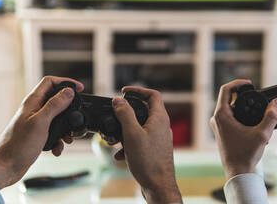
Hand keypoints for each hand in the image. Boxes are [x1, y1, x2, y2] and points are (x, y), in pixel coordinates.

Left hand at [0, 76, 83, 188]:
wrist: (6, 167)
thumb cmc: (18, 145)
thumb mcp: (41, 122)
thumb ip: (55, 105)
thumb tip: (68, 92)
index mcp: (33, 102)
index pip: (50, 82)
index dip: (66, 82)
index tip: (79, 88)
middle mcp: (34, 109)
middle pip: (57, 100)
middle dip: (69, 109)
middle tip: (77, 116)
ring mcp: (36, 122)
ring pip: (58, 118)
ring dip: (65, 128)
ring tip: (67, 138)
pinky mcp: (38, 134)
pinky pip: (54, 132)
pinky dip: (59, 140)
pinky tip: (56, 148)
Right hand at [111, 87, 181, 203]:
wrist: (158, 186)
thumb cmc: (148, 161)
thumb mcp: (132, 134)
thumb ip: (125, 115)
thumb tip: (118, 100)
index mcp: (160, 118)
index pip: (152, 95)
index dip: (138, 90)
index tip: (124, 92)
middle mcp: (162, 126)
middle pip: (144, 110)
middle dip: (127, 112)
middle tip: (115, 114)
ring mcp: (159, 138)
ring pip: (140, 126)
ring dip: (126, 130)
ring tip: (114, 138)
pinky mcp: (155, 149)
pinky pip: (140, 140)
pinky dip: (129, 143)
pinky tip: (120, 154)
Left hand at [210, 79, 276, 179]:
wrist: (238, 172)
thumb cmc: (245, 155)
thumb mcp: (262, 134)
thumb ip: (271, 116)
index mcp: (221, 115)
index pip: (226, 89)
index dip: (238, 83)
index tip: (250, 84)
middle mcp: (216, 118)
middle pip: (230, 99)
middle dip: (246, 99)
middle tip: (259, 100)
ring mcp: (218, 125)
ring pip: (232, 109)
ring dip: (246, 110)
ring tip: (260, 117)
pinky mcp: (222, 131)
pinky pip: (232, 118)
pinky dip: (243, 117)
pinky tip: (256, 127)